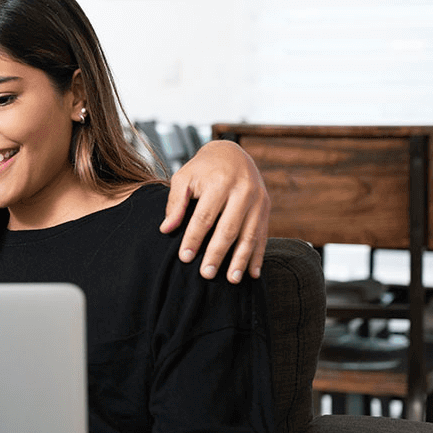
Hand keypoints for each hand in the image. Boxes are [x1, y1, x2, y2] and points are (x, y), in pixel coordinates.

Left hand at [160, 140, 269, 282]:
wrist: (232, 152)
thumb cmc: (202, 168)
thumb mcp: (183, 177)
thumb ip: (175, 202)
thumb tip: (166, 229)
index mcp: (220, 181)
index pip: (205, 216)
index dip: (194, 238)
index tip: (184, 258)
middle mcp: (243, 190)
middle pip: (228, 228)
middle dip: (217, 253)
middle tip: (206, 274)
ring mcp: (258, 199)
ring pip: (249, 234)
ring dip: (240, 260)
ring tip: (231, 280)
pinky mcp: (266, 207)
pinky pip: (263, 235)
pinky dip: (258, 256)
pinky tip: (252, 274)